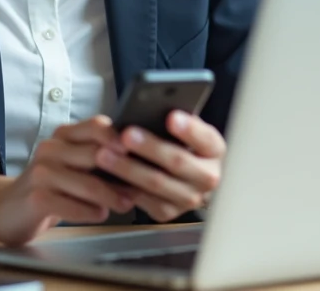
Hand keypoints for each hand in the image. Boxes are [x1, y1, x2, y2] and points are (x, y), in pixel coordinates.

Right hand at [0, 115, 139, 244]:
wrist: (5, 209)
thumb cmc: (49, 187)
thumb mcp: (71, 164)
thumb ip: (97, 157)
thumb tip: (140, 159)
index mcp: (63, 136)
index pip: (98, 126)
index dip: (123, 138)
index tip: (144, 152)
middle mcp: (51, 148)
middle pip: (97, 154)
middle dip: (123, 172)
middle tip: (143, 184)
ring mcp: (41, 171)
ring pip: (88, 182)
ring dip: (111, 196)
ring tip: (126, 203)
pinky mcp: (36, 197)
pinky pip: (72, 205)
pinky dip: (90, 212)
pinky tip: (100, 214)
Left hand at [93, 110, 223, 222]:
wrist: (186, 175)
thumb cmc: (181, 143)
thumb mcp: (185, 127)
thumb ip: (175, 119)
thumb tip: (152, 108)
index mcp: (214, 150)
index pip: (206, 138)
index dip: (189, 129)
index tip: (171, 117)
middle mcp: (208, 177)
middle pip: (178, 162)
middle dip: (149, 147)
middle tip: (126, 134)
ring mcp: (189, 198)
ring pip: (156, 184)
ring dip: (128, 169)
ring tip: (105, 154)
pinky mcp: (169, 212)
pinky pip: (144, 201)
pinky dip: (123, 188)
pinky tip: (106, 176)